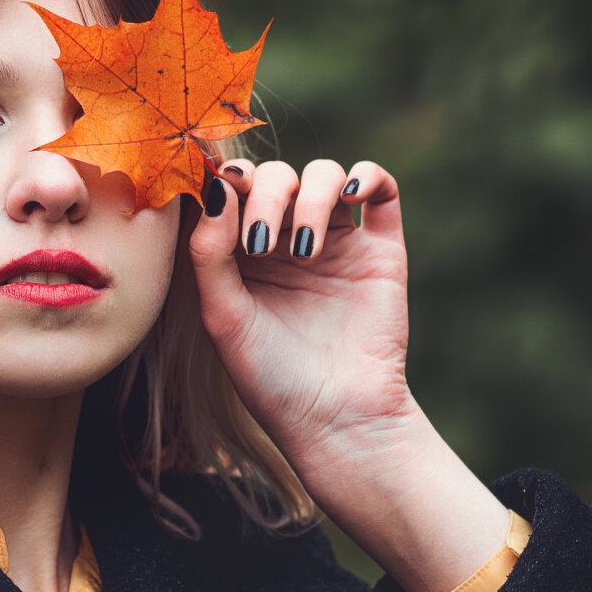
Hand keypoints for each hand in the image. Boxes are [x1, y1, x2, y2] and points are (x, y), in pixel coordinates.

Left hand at [189, 159, 412, 460]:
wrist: (335, 417)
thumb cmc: (269, 375)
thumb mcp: (223, 314)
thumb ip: (209, 252)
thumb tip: (213, 188)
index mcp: (242, 250)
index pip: (233, 190)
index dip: (226, 179)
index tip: (220, 188)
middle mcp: (287, 237)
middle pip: (276, 177)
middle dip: (264, 197)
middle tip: (259, 245)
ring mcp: (336, 239)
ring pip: (324, 174)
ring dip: (310, 197)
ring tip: (305, 250)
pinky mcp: (380, 248)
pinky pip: (381, 188)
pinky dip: (366, 175)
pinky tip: (350, 195)